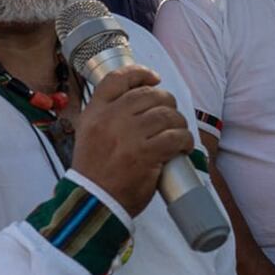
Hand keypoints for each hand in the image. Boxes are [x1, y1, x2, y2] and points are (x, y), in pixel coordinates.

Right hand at [68, 64, 194, 216]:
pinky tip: (183, 147)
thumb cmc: (96, 170)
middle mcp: (110, 119)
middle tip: (171, 117)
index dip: (140, 73)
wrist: (95, 200)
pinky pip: (176, 137)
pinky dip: (185, 140)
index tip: (154, 79)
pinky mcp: (145, 154)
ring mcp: (128, 136)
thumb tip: (139, 100)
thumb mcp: (89, 134)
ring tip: (178, 134)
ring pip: (166, 114)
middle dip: (167, 103)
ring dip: (179, 123)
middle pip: (149, 94)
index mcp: (94, 112)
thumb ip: (107, 115)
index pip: (117, 79)